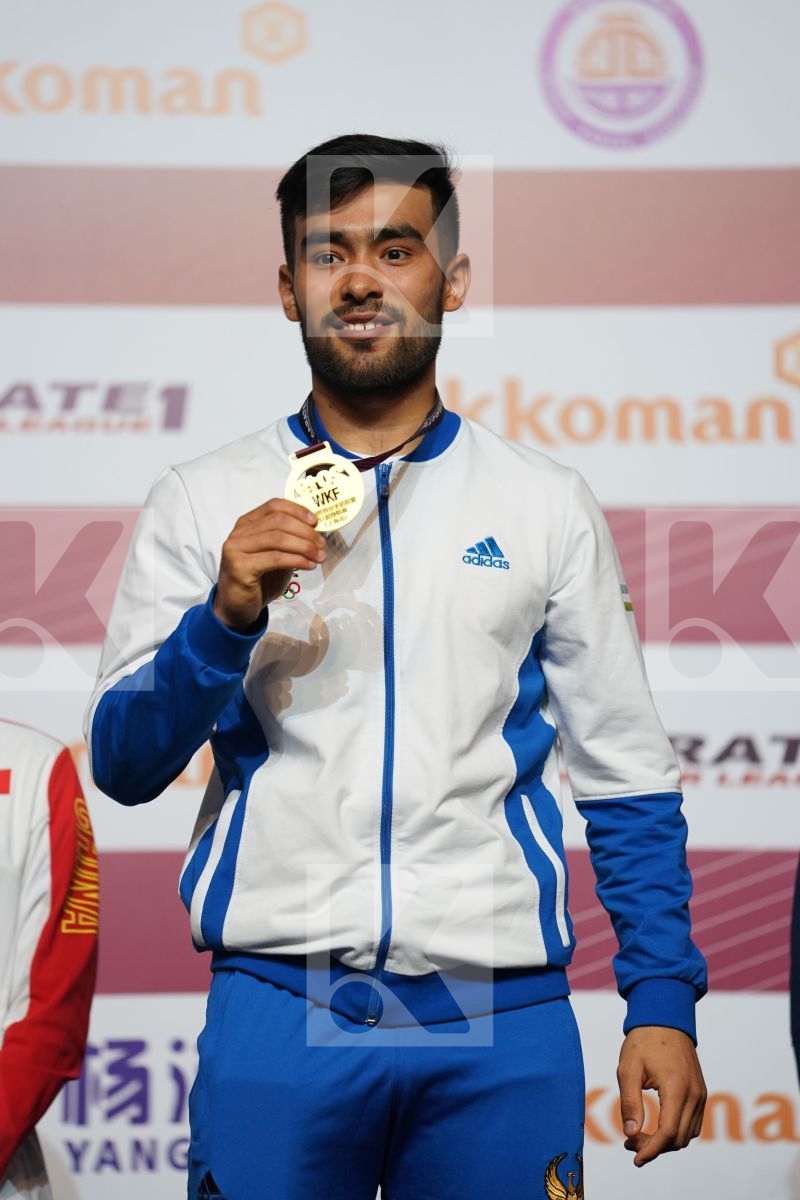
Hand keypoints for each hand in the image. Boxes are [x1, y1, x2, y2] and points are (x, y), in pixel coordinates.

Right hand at [214, 499, 325, 630]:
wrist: (237, 606)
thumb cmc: (259, 580)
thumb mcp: (277, 555)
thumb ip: (289, 541)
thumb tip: (316, 531)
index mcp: (248, 523)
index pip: (274, 506)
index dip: (297, 510)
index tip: (316, 522)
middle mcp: (239, 532)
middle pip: (278, 521)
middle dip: (305, 532)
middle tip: (322, 544)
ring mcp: (236, 548)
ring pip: (278, 539)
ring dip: (304, 547)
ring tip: (320, 557)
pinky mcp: (240, 566)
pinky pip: (275, 558)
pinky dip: (297, 560)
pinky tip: (309, 566)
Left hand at [617, 1026, 705, 1166]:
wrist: (664, 1018)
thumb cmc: (643, 1041)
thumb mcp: (628, 1069)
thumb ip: (630, 1101)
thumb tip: (630, 1133)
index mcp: (677, 1087)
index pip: (668, 1133)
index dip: (652, 1150)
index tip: (635, 1158)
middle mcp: (695, 1094)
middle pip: (679, 1138)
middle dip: (654, 1147)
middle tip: (629, 1142)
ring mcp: (701, 1094)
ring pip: (688, 1135)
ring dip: (666, 1142)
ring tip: (638, 1136)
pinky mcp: (700, 1092)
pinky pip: (692, 1123)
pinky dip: (676, 1132)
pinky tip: (655, 1127)